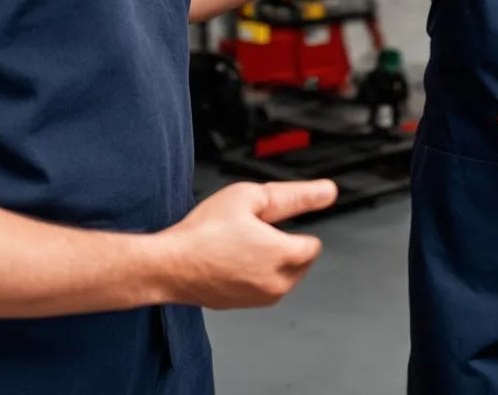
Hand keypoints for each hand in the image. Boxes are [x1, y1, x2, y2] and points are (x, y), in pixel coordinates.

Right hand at [158, 179, 337, 309]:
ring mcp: (259, 299)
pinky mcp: (242, 306)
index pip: (313, 245)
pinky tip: (231, 259)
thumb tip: (327, 192)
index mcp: (284, 256)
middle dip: (285, 244)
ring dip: (271, 261)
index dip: (294, 227)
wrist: (170, 264)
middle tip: (254, 229)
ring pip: (282, 276)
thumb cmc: (205, 232)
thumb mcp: (251, 197)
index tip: (275, 221)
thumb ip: (295, 195)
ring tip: (240, 244)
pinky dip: (255, 274)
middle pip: (301, 262)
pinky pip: (262, 287)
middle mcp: (277, 284)